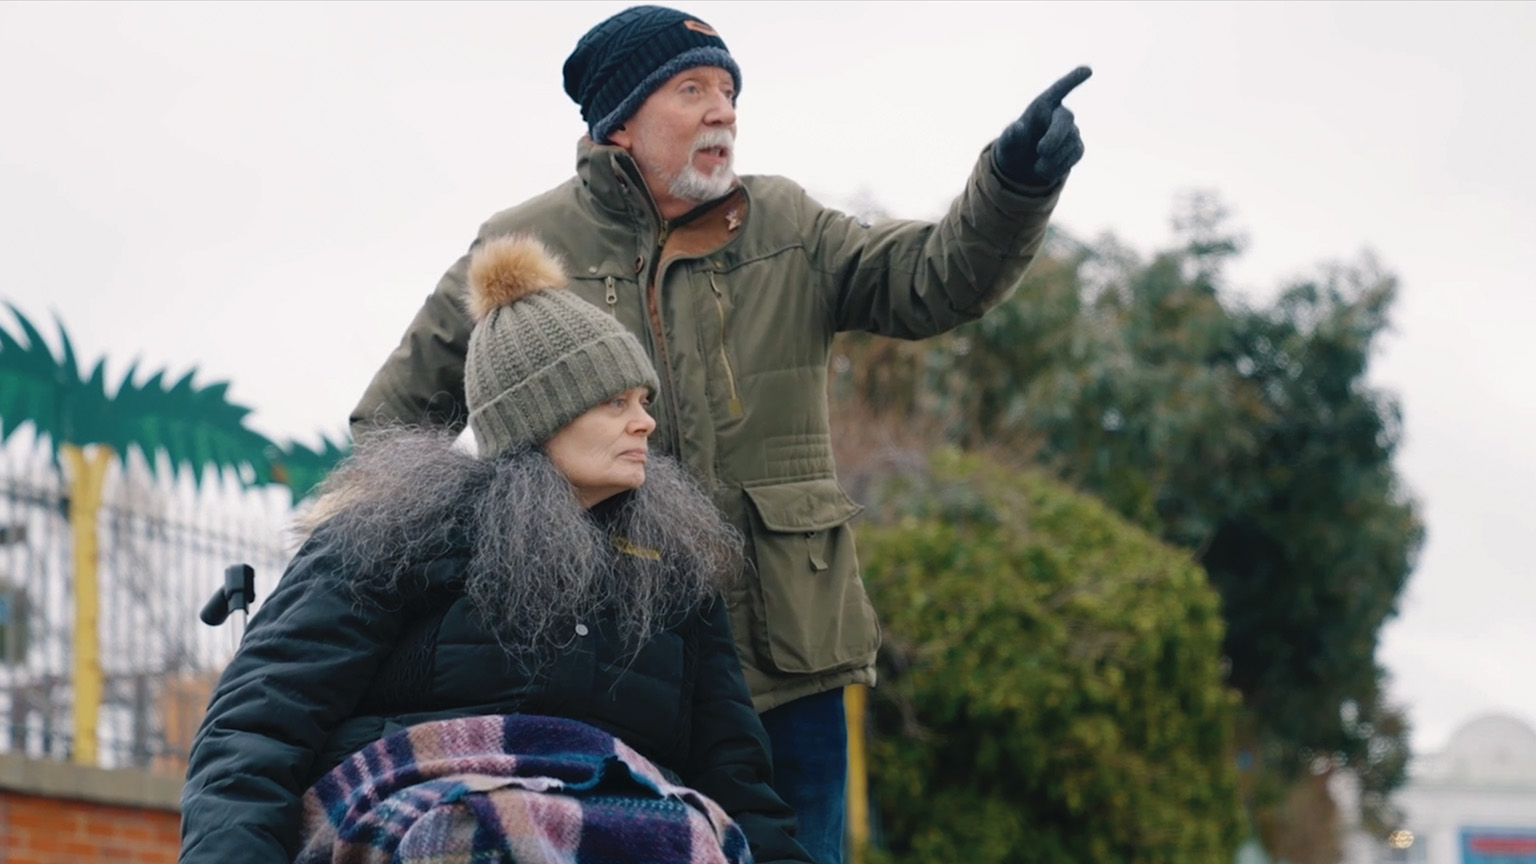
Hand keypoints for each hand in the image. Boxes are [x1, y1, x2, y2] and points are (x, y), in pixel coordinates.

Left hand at [994, 66, 1091, 186]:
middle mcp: (1059, 115)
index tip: (1088, 70)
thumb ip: (1010, 135)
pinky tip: (1046, 170)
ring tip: (1037, 167)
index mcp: (1042, 105)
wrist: (1023, 166)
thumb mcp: (1006, 143)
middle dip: (1055, 136)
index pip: (1060, 89)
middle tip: (1040, 151)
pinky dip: (1060, 166)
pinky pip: (1075, 155)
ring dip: (1053, 158)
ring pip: (1071, 142)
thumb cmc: (1014, 146)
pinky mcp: (1077, 147)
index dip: (1073, 79)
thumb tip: (1017, 127)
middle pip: (1066, 119)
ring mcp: (1071, 131)